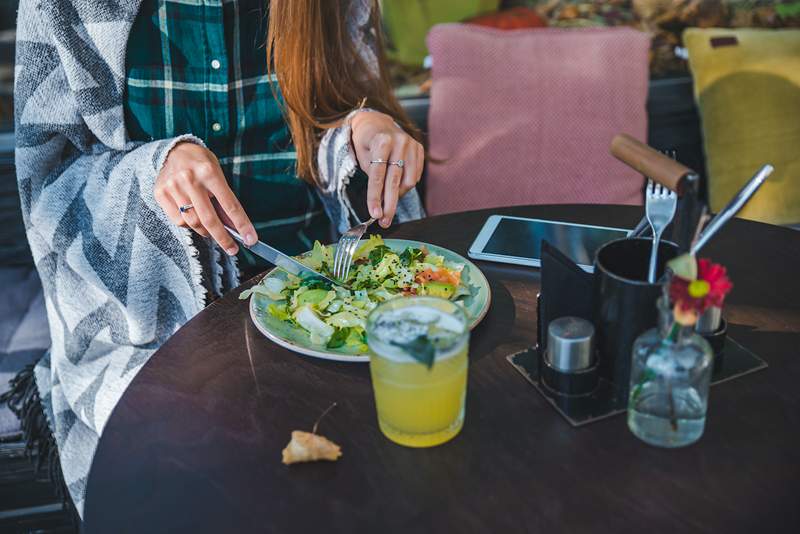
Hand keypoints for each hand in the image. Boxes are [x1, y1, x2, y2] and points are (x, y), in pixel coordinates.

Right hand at [154, 142, 256, 254]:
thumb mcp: (218, 175)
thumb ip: (224, 200)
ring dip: (206, 231)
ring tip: (211, 228)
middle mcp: (190, 179)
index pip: (230, 205)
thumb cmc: (201, 164)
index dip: (241, 225)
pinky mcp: (161, 194)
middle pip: (209, 219)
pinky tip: (193, 215)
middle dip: (223, 238)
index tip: (251, 239)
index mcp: (209, 172)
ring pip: (192, 222)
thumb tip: (234, 227)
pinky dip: (189, 224)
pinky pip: (178, 220)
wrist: (174, 149)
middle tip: (232, 249)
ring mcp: (173, 187)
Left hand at [350, 111, 423, 227]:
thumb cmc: (366, 142)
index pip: (378, 175)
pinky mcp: (419, 149)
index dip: (375, 197)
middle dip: (389, 204)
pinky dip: (405, 186)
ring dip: (397, 195)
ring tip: (387, 199)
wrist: (376, 122)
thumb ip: (373, 177)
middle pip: (394, 181)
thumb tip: (380, 204)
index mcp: (382, 140)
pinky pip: (415, 176)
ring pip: (408, 181)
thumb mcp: (362, 156)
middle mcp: (400, 141)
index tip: (374, 214)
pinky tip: (396, 186)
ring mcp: (412, 144)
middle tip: (384, 221)